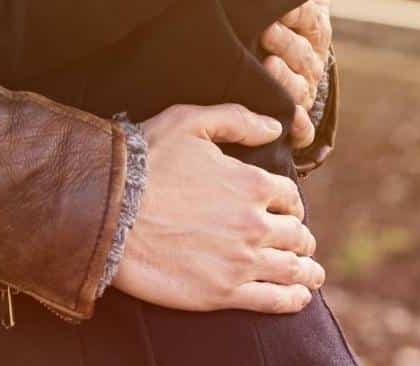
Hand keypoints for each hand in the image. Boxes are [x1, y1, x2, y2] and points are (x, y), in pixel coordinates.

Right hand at [113, 104, 322, 313]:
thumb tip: (274, 128)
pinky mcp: (225, 292)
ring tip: (311, 272)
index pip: (290, 196)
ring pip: (293, 268)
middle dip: (299, 235)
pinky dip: (294, 299)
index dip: (288, 200)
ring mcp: (242, 261)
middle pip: (297, 234)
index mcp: (252, 184)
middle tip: (296, 240)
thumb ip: (236, 119)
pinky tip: (299, 296)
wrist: (108, 210)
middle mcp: (255, 224)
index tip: (282, 207)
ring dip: (308, 269)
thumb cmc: (144, 160)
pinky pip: (274, 300)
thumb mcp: (188, 122)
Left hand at [260, 0, 333, 147]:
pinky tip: (294, 126)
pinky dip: (300, 128)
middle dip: (287, 43)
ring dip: (288, 80)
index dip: (297, 15)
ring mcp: (302, 87)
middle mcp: (308, 58)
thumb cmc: (269, 7)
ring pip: (302, 87)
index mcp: (311, 27)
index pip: (309, 21)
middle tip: (267, 32)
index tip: (279, 8)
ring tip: (272, 68)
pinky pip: (302, 128)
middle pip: (304, 54)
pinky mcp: (292, 114)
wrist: (261, 43)